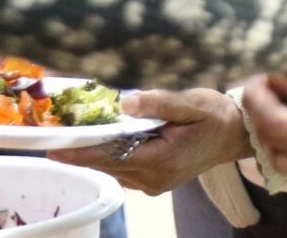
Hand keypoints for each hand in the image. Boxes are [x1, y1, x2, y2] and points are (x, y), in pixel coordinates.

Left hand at [47, 89, 253, 193]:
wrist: (235, 135)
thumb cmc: (216, 116)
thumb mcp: (193, 102)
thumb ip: (159, 102)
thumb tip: (126, 103)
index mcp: (162, 160)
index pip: (112, 156)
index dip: (81, 152)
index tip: (54, 148)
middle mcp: (154, 178)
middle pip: (107, 164)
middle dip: (80, 150)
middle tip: (52, 135)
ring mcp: (153, 183)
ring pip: (112, 168)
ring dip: (92, 152)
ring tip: (69, 134)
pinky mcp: (153, 180)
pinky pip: (122, 168)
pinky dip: (107, 155)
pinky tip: (98, 139)